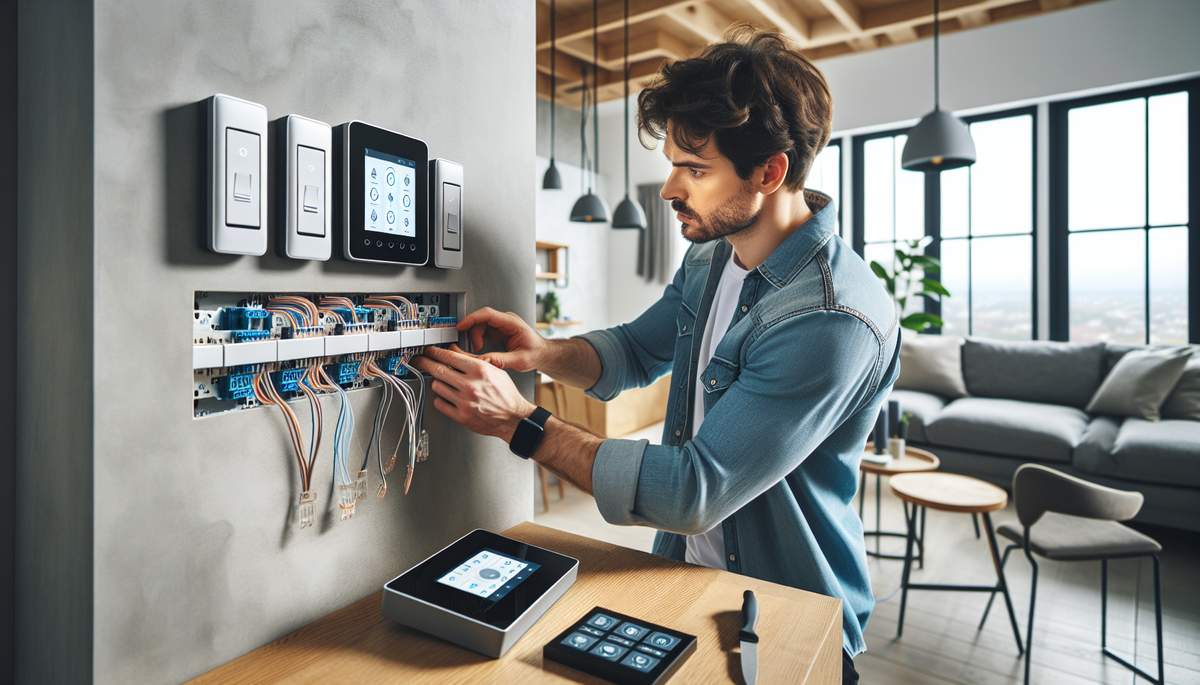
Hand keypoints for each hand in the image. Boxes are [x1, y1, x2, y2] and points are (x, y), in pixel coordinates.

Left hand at [412, 344, 535, 441]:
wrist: (513, 418)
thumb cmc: (506, 394)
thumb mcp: (494, 371)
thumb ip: (473, 361)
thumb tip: (454, 353)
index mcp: (480, 371)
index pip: (450, 357)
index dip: (435, 352)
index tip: (430, 351)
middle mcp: (471, 385)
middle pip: (439, 370)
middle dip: (425, 363)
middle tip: (420, 361)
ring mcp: (465, 402)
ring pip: (437, 386)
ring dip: (437, 382)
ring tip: (442, 382)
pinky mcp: (461, 416)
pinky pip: (440, 404)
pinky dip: (440, 399)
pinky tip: (446, 396)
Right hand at [457, 307, 545, 371]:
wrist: (543, 354)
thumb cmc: (536, 353)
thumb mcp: (520, 360)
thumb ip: (502, 360)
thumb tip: (485, 361)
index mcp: (512, 323)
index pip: (488, 314)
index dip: (472, 318)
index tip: (461, 325)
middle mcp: (506, 321)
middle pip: (481, 319)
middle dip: (473, 332)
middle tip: (474, 347)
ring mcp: (501, 325)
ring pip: (480, 325)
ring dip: (475, 336)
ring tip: (478, 349)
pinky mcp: (498, 331)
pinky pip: (483, 330)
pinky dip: (478, 339)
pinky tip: (480, 348)